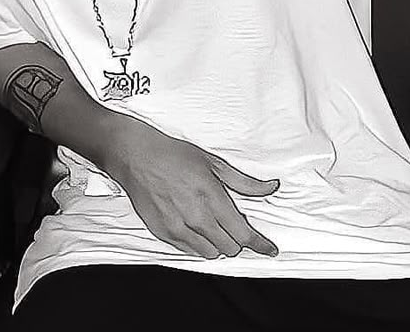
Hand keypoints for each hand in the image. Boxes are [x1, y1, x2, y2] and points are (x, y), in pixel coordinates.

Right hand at [108, 119, 280, 259]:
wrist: (138, 157)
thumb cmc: (176, 156)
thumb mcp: (214, 163)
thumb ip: (244, 183)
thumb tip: (271, 187)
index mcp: (212, 198)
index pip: (243, 233)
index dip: (260, 244)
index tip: (269, 249)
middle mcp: (196, 217)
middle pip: (230, 248)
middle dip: (237, 239)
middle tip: (233, 224)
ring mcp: (178, 228)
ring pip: (210, 254)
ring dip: (217, 243)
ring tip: (212, 224)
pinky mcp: (163, 234)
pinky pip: (189, 251)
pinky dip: (198, 244)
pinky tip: (195, 227)